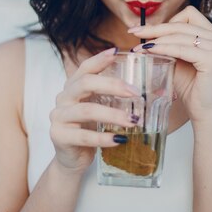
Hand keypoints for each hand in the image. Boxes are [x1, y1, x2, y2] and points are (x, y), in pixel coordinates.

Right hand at [49, 48, 138, 174]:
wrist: (71, 159)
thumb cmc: (90, 130)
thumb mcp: (101, 109)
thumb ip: (115, 98)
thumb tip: (153, 91)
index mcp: (73, 87)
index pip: (85, 68)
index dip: (99, 59)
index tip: (117, 52)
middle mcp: (63, 98)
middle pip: (85, 83)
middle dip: (112, 85)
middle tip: (135, 93)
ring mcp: (58, 117)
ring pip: (86, 110)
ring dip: (112, 114)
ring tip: (133, 121)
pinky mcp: (59, 137)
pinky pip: (84, 136)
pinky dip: (104, 138)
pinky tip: (119, 139)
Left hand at [128, 6, 211, 124]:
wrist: (202, 112)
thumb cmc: (190, 87)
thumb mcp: (178, 58)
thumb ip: (169, 43)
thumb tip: (143, 31)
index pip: (188, 15)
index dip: (165, 21)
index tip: (142, 29)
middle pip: (181, 23)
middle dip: (155, 28)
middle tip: (134, 33)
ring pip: (180, 34)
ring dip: (156, 40)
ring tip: (140, 48)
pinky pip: (182, 48)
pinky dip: (164, 48)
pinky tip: (150, 51)